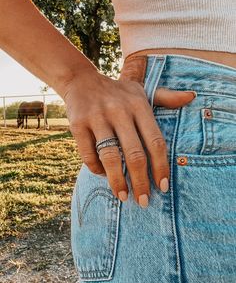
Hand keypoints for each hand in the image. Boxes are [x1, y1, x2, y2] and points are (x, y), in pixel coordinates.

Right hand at [64, 71, 195, 207]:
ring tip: (123, 196)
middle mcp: (119, 111)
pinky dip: (97, 170)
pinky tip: (103, 175)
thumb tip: (192, 97)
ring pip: (110, 157)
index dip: (161, 167)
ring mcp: (97, 117)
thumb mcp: (142, 91)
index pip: (156, 141)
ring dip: (117, 182)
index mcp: (139, 105)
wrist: (81, 81)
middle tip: (144, 201)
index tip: (163, 186)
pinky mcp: (78, 124)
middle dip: (141, 182)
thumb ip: (166, 97)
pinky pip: (88, 155)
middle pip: (134, 154)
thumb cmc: (117, 92)